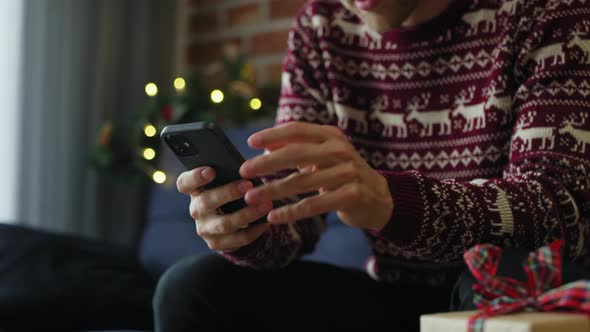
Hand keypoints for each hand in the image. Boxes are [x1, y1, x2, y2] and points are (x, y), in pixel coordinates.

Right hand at [176, 167, 272, 251]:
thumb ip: (234, 169)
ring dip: (247, 214)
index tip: (211, 171)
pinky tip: (266, 221)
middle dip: (228, 193)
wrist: (234, 221)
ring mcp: (205, 228)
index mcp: (195, 189)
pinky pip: (236, 239)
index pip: (185, 183)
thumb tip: (251, 160)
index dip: (195, 177)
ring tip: (266, 204)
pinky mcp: (216, 243)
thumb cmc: (232, 190)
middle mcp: (196, 209)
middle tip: (248, 185)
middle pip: (206, 202)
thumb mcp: (229, 179)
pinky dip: (254, 231)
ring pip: (224, 224)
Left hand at [240, 122, 393, 230]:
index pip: (298, 130)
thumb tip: (264, 146)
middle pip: (297, 153)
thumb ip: (298, 149)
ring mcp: (348, 172)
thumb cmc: (343, 174)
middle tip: (244, 171)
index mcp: (331, 136)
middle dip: (267, 163)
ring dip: (274, 191)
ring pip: (302, 182)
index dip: (273, 135)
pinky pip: (315, 205)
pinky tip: (274, 218)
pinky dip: (292, 212)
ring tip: (252, 198)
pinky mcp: (351, 195)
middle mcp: (340, 150)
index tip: (250, 142)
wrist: (379, 197)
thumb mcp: (324, 156)